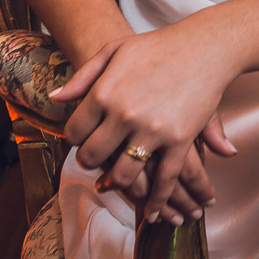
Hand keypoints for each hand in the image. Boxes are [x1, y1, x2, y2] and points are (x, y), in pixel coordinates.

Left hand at [50, 24, 236, 224]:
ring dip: (116, 183)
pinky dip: (156, 200)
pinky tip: (151, 212)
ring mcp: (153, 130)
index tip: (81, 139)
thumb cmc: (156, 46)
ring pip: (124, 175)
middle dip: (91, 162)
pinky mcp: (179, 140)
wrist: (203, 46)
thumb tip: (55, 99)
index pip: (75, 131)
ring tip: (114, 182)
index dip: (75, 139)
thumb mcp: (115, 50)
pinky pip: (164, 180)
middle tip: (95, 160)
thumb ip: (83, 76)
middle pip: (94, 156)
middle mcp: (125, 114)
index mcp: (105, 92)